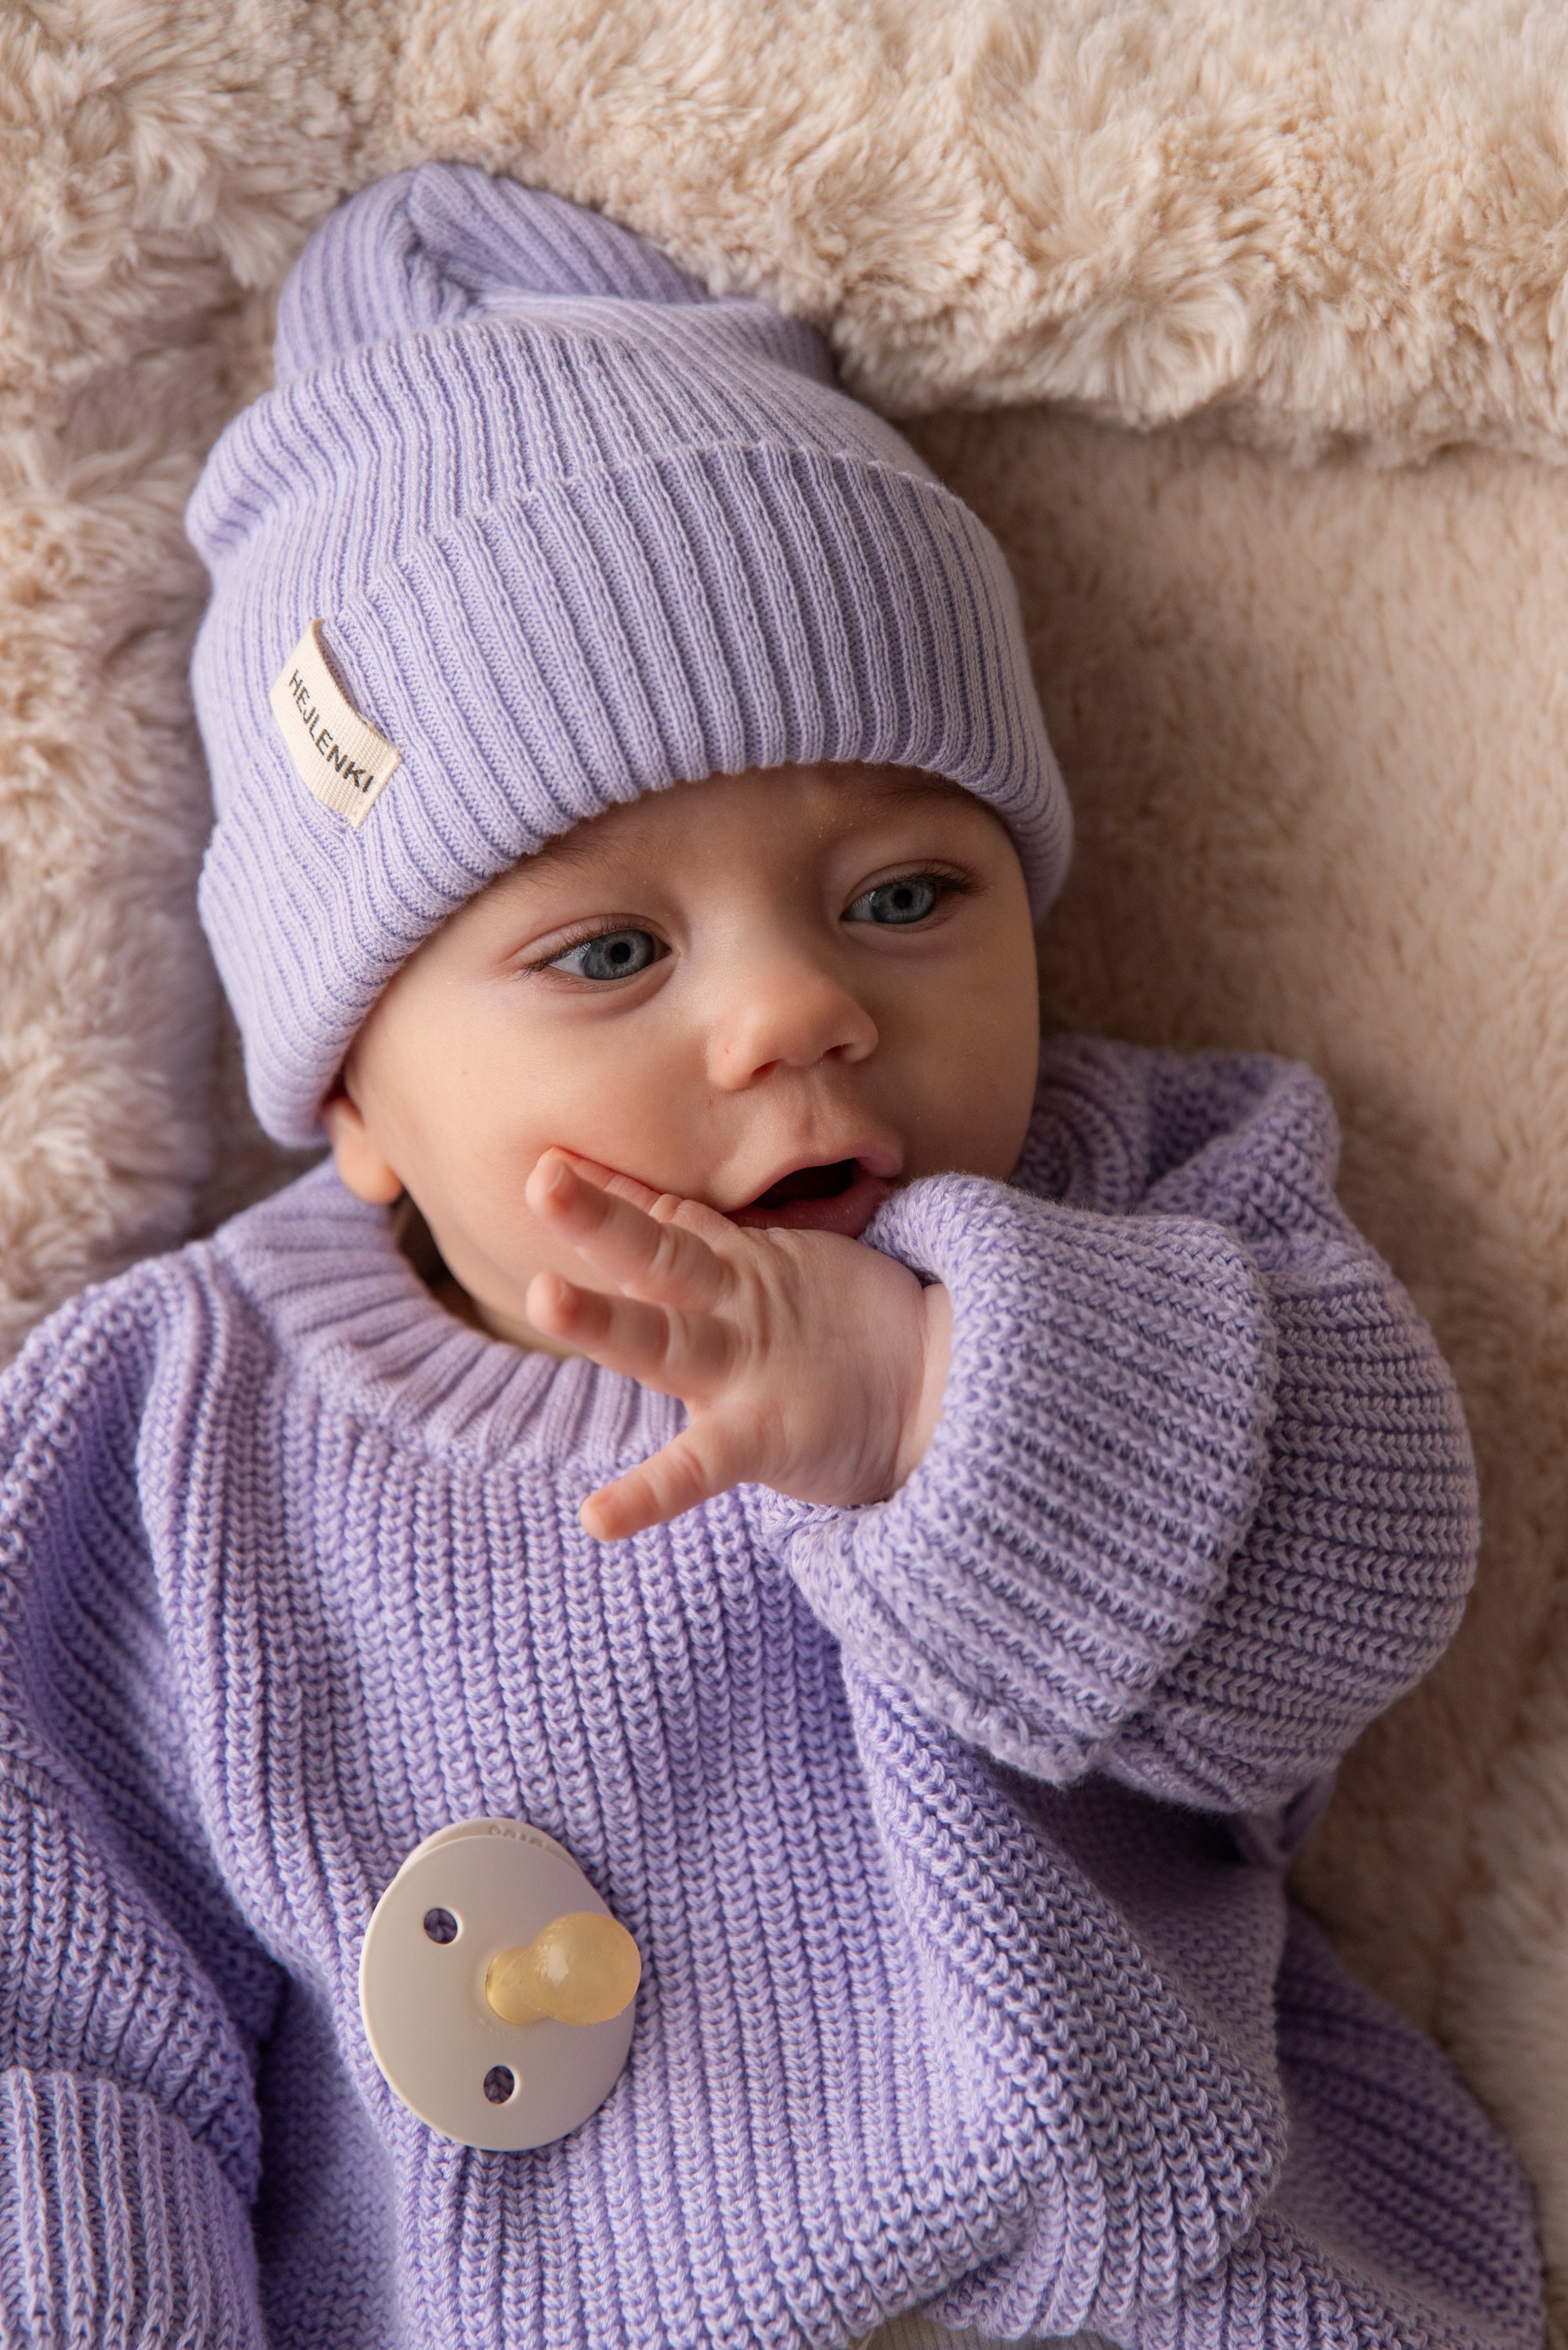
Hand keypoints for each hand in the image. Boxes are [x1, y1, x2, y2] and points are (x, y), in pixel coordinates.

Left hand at [523, 1150, 951, 1541]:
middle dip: (600, 1220)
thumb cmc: (845, 1332)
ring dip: (603, 1319)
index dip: (609, 1188)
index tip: (550, 1154)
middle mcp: (731, 1308)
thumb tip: (653, 1205)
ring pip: (663, 1339)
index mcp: (734, 1268)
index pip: (662, 1218)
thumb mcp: (775, 1269)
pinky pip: (698, 1469)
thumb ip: (708, 1240)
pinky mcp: (762, 1438)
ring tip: (541, 1297)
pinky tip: (597, 1518)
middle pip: (657, 1254)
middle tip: (542, 1181)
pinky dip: (649, 1495)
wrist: (942, 1391)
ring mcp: (744, 1369)